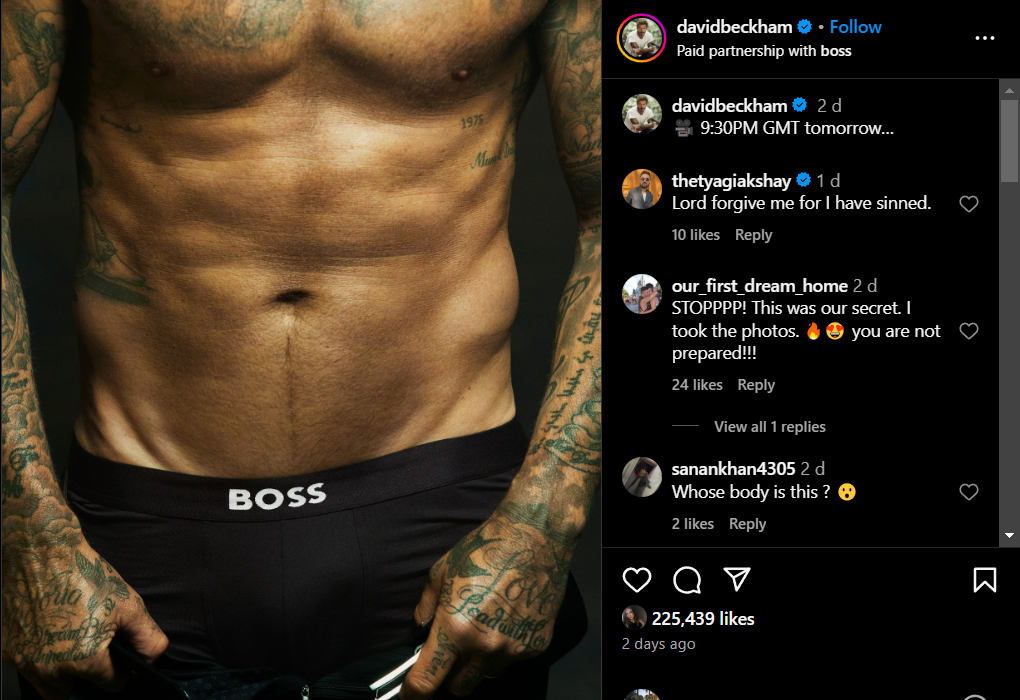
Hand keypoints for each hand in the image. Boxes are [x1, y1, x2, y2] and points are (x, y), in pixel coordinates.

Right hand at [2, 542, 168, 699]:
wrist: (43, 554)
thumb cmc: (87, 577)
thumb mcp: (130, 605)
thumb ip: (149, 639)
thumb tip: (151, 661)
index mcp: (86, 661)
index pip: (113, 685)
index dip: (120, 670)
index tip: (117, 653)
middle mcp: (52, 669)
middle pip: (77, 691)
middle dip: (89, 677)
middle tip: (95, 650)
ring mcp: (27, 663)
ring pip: (50, 688)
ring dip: (64, 676)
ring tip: (74, 647)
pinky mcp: (10, 652)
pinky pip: (30, 671)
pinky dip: (42, 662)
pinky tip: (53, 637)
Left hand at [400, 512, 569, 697]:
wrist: (534, 538)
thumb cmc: (486, 550)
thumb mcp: (441, 573)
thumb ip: (426, 609)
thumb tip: (420, 630)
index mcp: (455, 628)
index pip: (427, 681)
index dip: (414, 693)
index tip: (410, 695)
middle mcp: (484, 645)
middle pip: (459, 688)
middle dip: (451, 674)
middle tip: (453, 649)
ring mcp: (513, 648)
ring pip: (487, 674)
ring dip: (480, 660)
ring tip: (486, 624)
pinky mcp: (536, 645)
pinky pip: (512, 659)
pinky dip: (506, 647)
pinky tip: (508, 617)